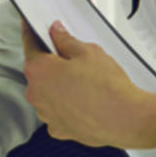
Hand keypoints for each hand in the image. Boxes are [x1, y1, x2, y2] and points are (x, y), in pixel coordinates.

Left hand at [24, 21, 155, 150]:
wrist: (125, 119)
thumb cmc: (107, 87)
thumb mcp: (87, 51)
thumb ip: (65, 40)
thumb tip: (57, 34)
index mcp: (38, 71)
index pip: (30, 44)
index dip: (31, 33)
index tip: (31, 27)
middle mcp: (36, 95)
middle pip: (39, 71)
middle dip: (52, 64)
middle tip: (74, 60)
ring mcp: (46, 114)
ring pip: (48, 93)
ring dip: (58, 86)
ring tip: (84, 83)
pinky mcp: (58, 129)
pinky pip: (57, 111)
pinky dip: (66, 106)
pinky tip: (84, 100)